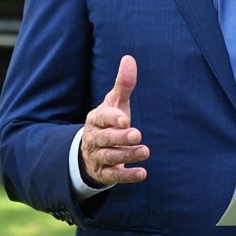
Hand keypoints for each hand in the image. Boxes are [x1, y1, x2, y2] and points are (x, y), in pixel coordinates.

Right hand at [79, 55, 148, 185]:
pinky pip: (114, 177)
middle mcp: (94, 138)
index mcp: (96, 119)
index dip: (113, 119)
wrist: (90, 152)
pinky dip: (127, 176)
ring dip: (127, 155)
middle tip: (137, 134)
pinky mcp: (103, 174)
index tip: (125, 119)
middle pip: (105, 139)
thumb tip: (129, 58)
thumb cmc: (109, 122)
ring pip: (110, 157)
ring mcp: (97, 157)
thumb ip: (123, 84)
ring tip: (145, 152)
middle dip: (121, 137)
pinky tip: (143, 174)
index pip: (103, 118)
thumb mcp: (115, 103)